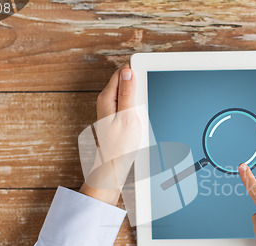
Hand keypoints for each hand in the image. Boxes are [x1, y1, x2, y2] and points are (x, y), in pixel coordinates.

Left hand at [80, 63, 137, 204]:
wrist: (113, 165)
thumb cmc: (119, 146)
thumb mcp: (127, 116)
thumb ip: (127, 93)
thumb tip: (128, 71)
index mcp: (107, 97)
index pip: (122, 71)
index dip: (137, 70)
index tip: (149, 73)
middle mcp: (106, 100)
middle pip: (126, 80)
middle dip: (139, 84)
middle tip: (145, 100)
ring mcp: (111, 108)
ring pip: (129, 92)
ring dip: (140, 97)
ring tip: (142, 112)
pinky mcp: (116, 116)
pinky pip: (129, 103)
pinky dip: (138, 107)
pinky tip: (141, 118)